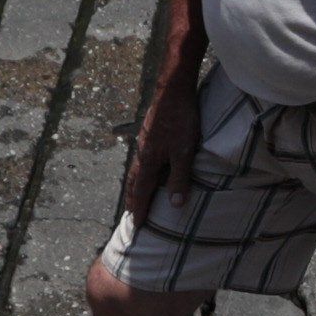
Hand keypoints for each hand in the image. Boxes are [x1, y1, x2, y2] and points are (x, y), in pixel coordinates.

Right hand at [121, 81, 200, 223]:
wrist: (173, 89)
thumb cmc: (180, 119)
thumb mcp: (184, 151)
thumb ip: (179, 178)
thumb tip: (174, 205)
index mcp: (149, 161)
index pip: (142, 192)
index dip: (140, 210)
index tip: (136, 226)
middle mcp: (142, 154)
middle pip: (134, 183)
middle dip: (133, 200)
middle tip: (130, 215)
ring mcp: (145, 143)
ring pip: (136, 170)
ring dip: (135, 186)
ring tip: (134, 195)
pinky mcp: (150, 133)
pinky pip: (141, 159)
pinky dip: (140, 171)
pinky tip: (146, 167)